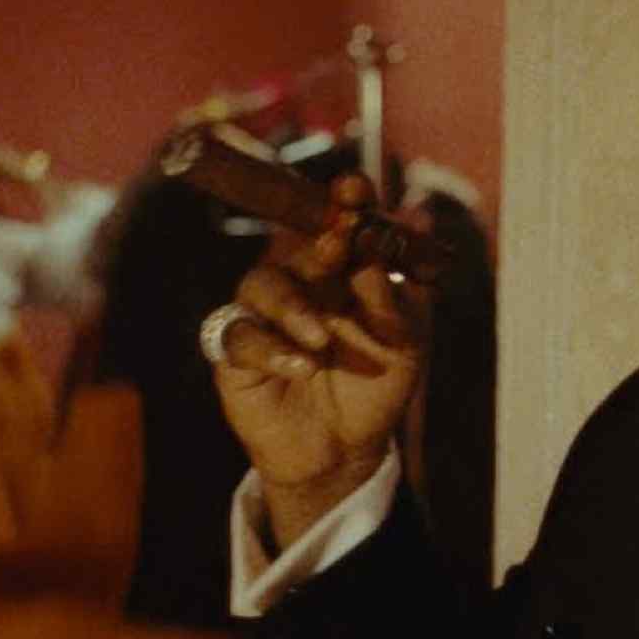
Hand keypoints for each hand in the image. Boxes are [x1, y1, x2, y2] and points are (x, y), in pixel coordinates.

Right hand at [212, 174, 431, 547]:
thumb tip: (397, 236)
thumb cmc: (376, 386)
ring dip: (293, 306)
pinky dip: (273, 350)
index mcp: (342, 272)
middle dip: (318, 243)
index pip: (338, 225)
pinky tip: (303, 367)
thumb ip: (394, 292)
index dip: (344, 202)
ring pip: (261, 284)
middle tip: (339, 245)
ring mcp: (264, 316)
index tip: (356, 188)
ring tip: (322, 340)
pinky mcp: (235, 353)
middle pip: (297, 246)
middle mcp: (300, 284)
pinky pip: (241, 337)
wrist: (348, 449)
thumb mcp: (403, 341)